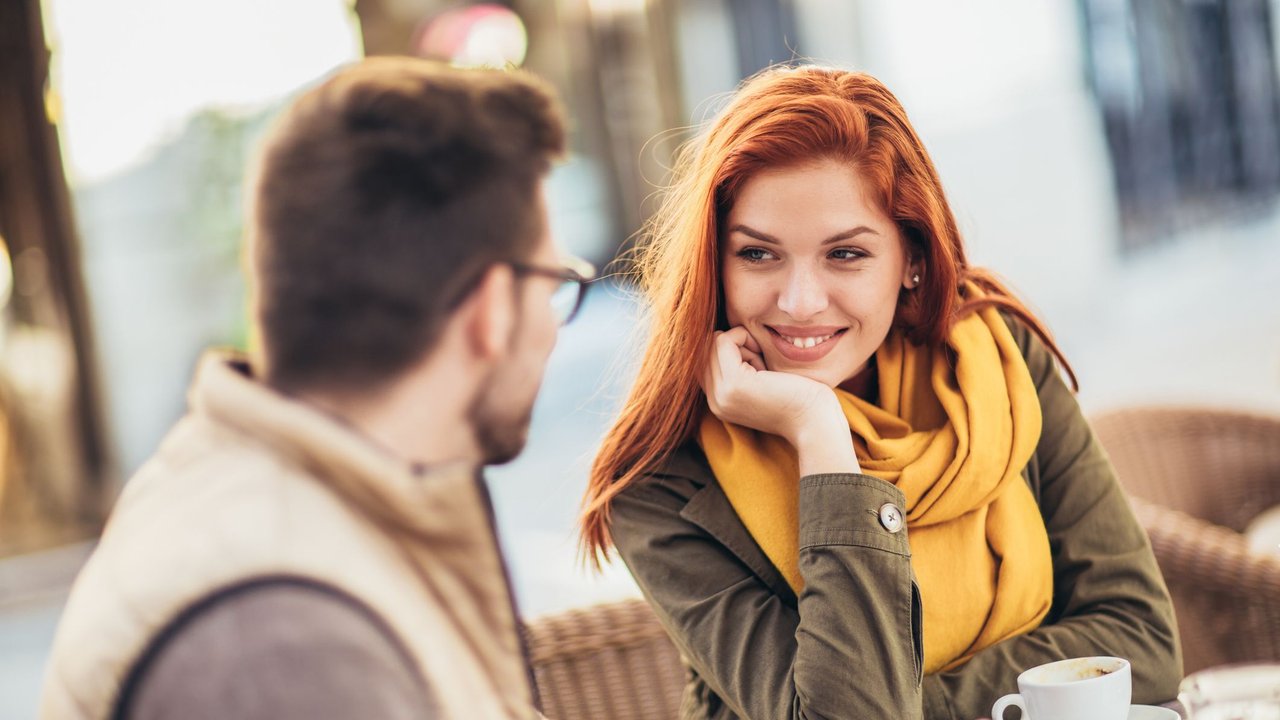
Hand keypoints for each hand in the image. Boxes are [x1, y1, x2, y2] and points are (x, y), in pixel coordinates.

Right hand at [702, 327, 859, 474]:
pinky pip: (724, 341)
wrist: (815, 421)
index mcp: (720, 403)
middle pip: (706, 350)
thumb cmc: (798, 398)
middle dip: (735, 346)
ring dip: (741, 344)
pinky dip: (744, 338)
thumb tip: (724, 336)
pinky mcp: (734, 383)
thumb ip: (739, 368)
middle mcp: (715, 401)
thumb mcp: (760, 383)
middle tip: (762, 360)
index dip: (731, 353)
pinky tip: (764, 360)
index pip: (705, 362)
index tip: (759, 361)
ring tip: (763, 364)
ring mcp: (721, 393)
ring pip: (713, 343)